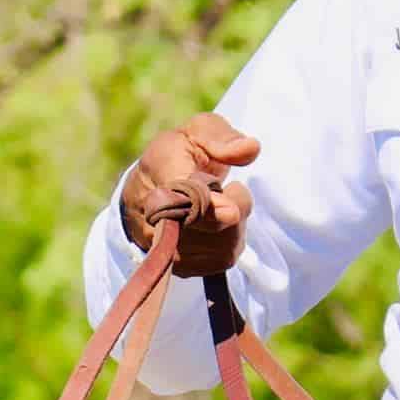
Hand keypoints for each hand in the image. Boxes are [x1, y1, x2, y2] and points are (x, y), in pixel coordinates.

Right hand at [119, 113, 258, 275]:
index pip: (184, 197)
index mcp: (160, 171)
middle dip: (234, 206)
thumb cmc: (179, 156)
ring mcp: (168, 247)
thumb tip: (250, 148)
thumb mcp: (198, 132)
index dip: (209, 207)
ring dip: (234, 223)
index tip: (232, 211)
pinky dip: (229, 240)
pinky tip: (214, 224)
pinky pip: (224, 258)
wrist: (148, 191)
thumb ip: (222, 137)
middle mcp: (157, 216)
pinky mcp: (182, 267)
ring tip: (217, 204)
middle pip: (213, 226)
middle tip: (228, 188)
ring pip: (224, 244)